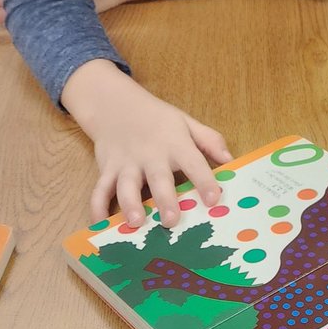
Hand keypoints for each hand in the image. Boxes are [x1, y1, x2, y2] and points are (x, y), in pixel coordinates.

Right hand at [62, 61, 232, 227]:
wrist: (117, 105)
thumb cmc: (158, 120)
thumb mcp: (187, 123)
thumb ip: (209, 140)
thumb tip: (230, 160)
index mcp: (175, 144)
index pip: (194, 163)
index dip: (205, 181)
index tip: (214, 199)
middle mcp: (151, 155)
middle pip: (158, 178)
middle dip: (165, 199)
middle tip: (171, 220)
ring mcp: (126, 163)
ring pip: (126, 185)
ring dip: (129, 204)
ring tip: (136, 222)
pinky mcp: (107, 168)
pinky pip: (99, 189)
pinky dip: (96, 206)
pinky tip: (98, 223)